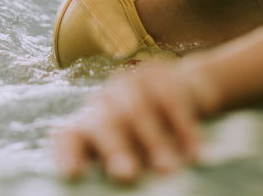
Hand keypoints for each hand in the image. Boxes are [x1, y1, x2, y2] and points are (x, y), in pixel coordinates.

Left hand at [52, 59, 219, 182]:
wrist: (189, 88)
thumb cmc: (156, 131)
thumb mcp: (136, 150)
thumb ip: (126, 165)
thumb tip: (126, 185)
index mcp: (92, 122)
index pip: (69, 137)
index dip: (68, 154)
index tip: (74, 174)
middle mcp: (107, 101)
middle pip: (104, 122)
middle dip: (114, 149)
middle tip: (126, 175)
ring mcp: (134, 84)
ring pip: (138, 110)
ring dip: (153, 141)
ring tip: (167, 169)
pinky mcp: (165, 77)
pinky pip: (172, 101)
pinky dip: (184, 129)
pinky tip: (194, 153)